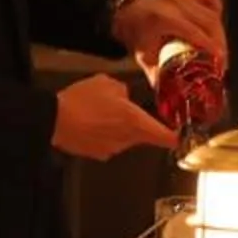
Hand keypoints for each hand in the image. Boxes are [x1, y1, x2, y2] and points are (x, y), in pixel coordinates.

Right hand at [50, 74, 176, 160]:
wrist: (54, 120)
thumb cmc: (82, 100)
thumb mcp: (107, 83)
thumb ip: (123, 91)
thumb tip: (125, 97)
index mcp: (136, 122)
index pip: (165, 136)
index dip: (176, 137)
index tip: (183, 136)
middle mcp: (127, 140)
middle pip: (143, 135)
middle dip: (137, 122)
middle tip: (121, 108)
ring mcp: (112, 149)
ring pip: (124, 138)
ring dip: (118, 127)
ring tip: (99, 112)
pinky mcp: (97, 154)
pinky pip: (108, 142)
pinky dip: (103, 134)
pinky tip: (89, 122)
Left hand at [112, 0, 227, 71]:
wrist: (128, 14)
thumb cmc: (136, 35)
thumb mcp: (144, 57)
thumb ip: (158, 76)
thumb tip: (171, 99)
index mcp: (162, 18)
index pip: (193, 30)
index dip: (210, 44)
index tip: (220, 59)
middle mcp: (174, 4)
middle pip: (208, 21)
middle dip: (219, 42)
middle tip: (222, 62)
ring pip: (211, 12)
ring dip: (220, 33)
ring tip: (221, 51)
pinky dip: (217, 10)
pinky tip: (216, 25)